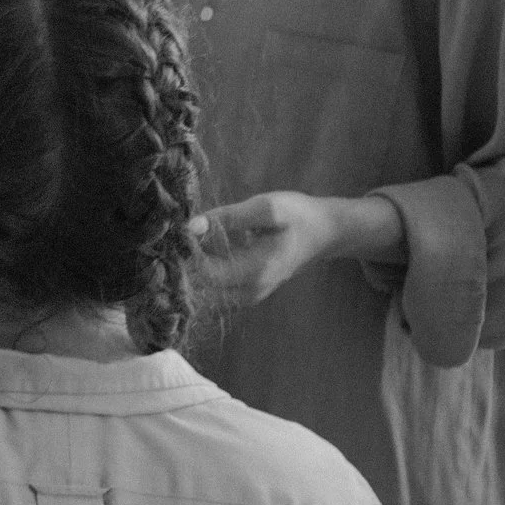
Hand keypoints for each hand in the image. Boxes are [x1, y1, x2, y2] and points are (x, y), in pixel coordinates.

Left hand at [190, 191, 403, 310]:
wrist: (327, 232)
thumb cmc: (299, 216)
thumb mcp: (266, 208)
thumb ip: (228, 218)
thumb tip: (191, 226)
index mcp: (254, 273)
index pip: (203, 274)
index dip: (187, 255)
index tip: (180, 233)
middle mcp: (249, 293)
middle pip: (201, 290)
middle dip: (185, 267)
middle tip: (176, 241)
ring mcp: (249, 296)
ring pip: (206, 293)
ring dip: (193, 272)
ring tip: (187, 245)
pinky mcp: (248, 292)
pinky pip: (216, 290)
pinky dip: (204, 275)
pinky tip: (201, 252)